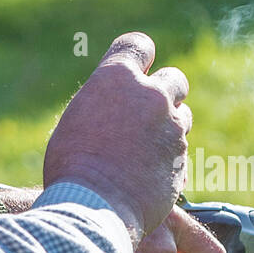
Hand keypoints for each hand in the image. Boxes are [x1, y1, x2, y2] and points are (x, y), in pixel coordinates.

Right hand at [44, 33, 191, 242]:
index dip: (141, 54)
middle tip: (147, 112)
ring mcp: (171, 126)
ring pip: (182, 115)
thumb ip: (104, 102)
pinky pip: (181, 151)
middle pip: (174, 78)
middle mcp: (150, 95)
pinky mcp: (182, 157)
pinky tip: (147, 174)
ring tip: (143, 149)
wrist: (93, 208)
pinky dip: (169, 158)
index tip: (139, 64)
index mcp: (116, 77)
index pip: (138, 45)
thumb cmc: (71, 165)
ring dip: (168, 126)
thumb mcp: (77, 119)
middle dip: (165, 92)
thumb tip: (117, 105)